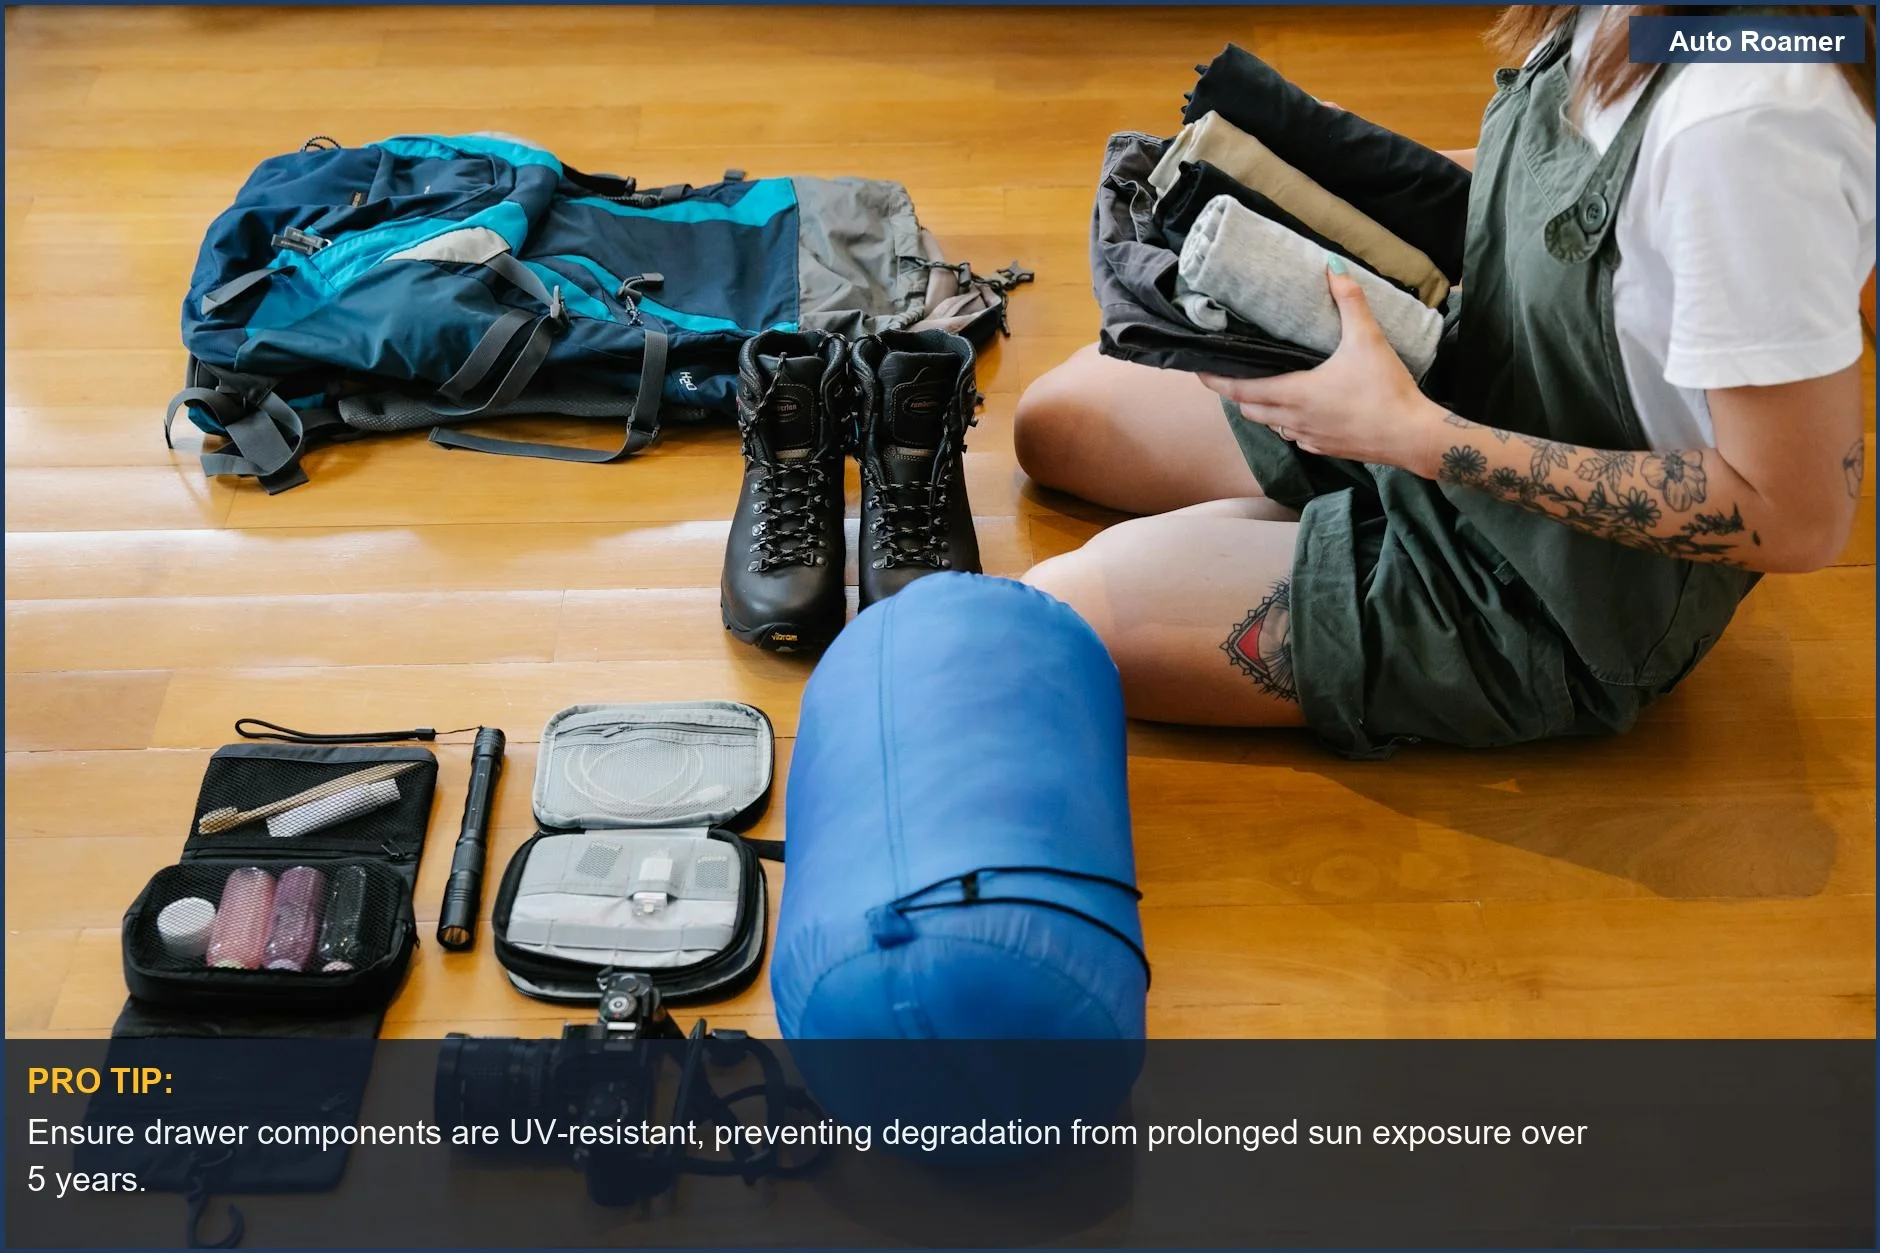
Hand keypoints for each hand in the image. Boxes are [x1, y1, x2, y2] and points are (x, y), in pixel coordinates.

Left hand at [1199, 262, 1448, 476]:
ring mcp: (1309, 438)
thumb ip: (1349, 301)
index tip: (1198, 372)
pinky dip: (1288, 423)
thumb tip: (1333, 266)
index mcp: (1294, 393)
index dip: (1216, 381)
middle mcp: (1294, 419)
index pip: (1241, 390)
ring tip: (1264, 389)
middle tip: (1231, 375)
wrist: (1410, 436)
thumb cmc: (1385, 389)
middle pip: (1250, 409)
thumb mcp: (1367, 339)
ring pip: (1272, 424)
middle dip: (1237, 394)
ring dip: (1263, 409)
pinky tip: (1300, 412)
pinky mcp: (1326, 449)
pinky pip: (1295, 437)